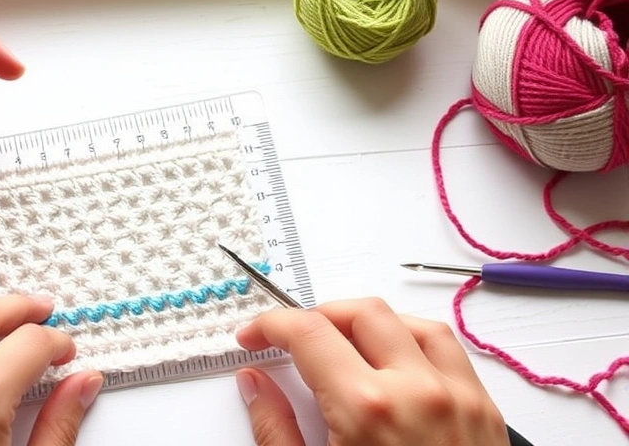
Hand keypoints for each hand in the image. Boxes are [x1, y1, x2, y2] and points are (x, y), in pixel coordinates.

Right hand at [234, 298, 508, 445]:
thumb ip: (275, 429)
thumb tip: (255, 386)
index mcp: (367, 408)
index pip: (308, 331)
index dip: (270, 324)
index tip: (255, 336)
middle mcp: (418, 392)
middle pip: (359, 313)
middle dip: (317, 316)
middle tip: (291, 339)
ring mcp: (459, 398)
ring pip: (408, 321)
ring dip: (367, 322)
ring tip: (341, 343)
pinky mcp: (485, 412)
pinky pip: (447, 349)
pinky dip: (412, 339)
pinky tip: (393, 359)